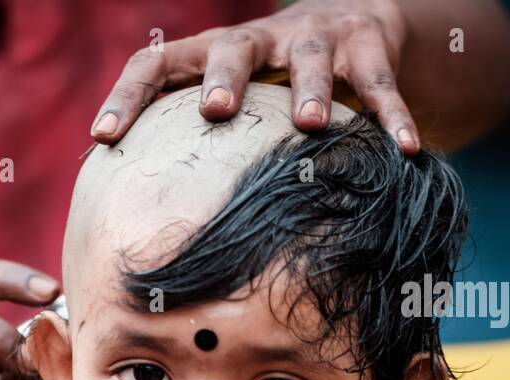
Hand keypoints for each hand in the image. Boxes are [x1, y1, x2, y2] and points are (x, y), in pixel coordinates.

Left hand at [90, 0, 419, 153]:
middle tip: (216, 110)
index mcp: (209, 55)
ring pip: (310, 59)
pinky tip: (407, 148)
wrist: (354, 22)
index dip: (125, 97)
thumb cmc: (271, 84)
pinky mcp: (368, 43)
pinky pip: (381, 83)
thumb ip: (193, 145)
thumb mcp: (233, 100)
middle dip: (223, 77)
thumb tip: (136, 226)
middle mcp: (258, 40)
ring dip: (312, 89)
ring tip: (314, 123)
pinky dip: (394, 115)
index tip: (102, 138)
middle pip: (231, 49)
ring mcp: (314, 38)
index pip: (154, 65)